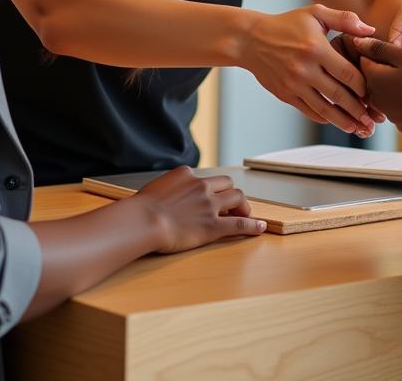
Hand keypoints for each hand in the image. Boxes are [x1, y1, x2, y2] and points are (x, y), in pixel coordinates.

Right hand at [134, 166, 266, 253]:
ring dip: (243, 205)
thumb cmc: (140, 208)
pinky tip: (261, 227)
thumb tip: (162, 195)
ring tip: (245, 213)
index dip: (209, 189)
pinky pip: (239, 223)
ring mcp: (209, 205)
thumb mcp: (153, 188)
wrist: (144, 220)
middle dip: (231, 193)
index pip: (205, 178)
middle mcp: (201, 186)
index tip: (209, 197)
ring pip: (238, 197)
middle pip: (227, 184)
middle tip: (232, 205)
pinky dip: (253, 225)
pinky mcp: (213, 225)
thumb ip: (165, 189)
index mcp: (186, 175)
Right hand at [245, 5, 377, 136]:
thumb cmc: (286, 24)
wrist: (251, 39)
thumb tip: (370, 32)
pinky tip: (336, 121)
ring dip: (344, 121)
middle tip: (373, 120)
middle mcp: (305, 69)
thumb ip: (345, 19)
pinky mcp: (285, 95)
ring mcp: (294, 84)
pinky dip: (324, 118)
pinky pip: (309, 111)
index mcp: (316, 48)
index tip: (375, 93)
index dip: (364, 86)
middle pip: (339, 95)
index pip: (347, 73)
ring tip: (359, 129)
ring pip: (325, 109)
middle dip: (359, 110)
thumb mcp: (315, 14)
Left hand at [352, 36, 401, 139]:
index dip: (376, 50)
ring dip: (394, 83)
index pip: (363, 58)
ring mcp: (389, 113)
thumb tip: (358, 42)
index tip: (391, 47)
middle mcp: (375, 98)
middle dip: (384, 67)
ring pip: (385, 92)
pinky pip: (398, 106)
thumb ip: (380, 48)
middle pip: (373, 76)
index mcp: (374, 78)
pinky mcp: (401, 123)